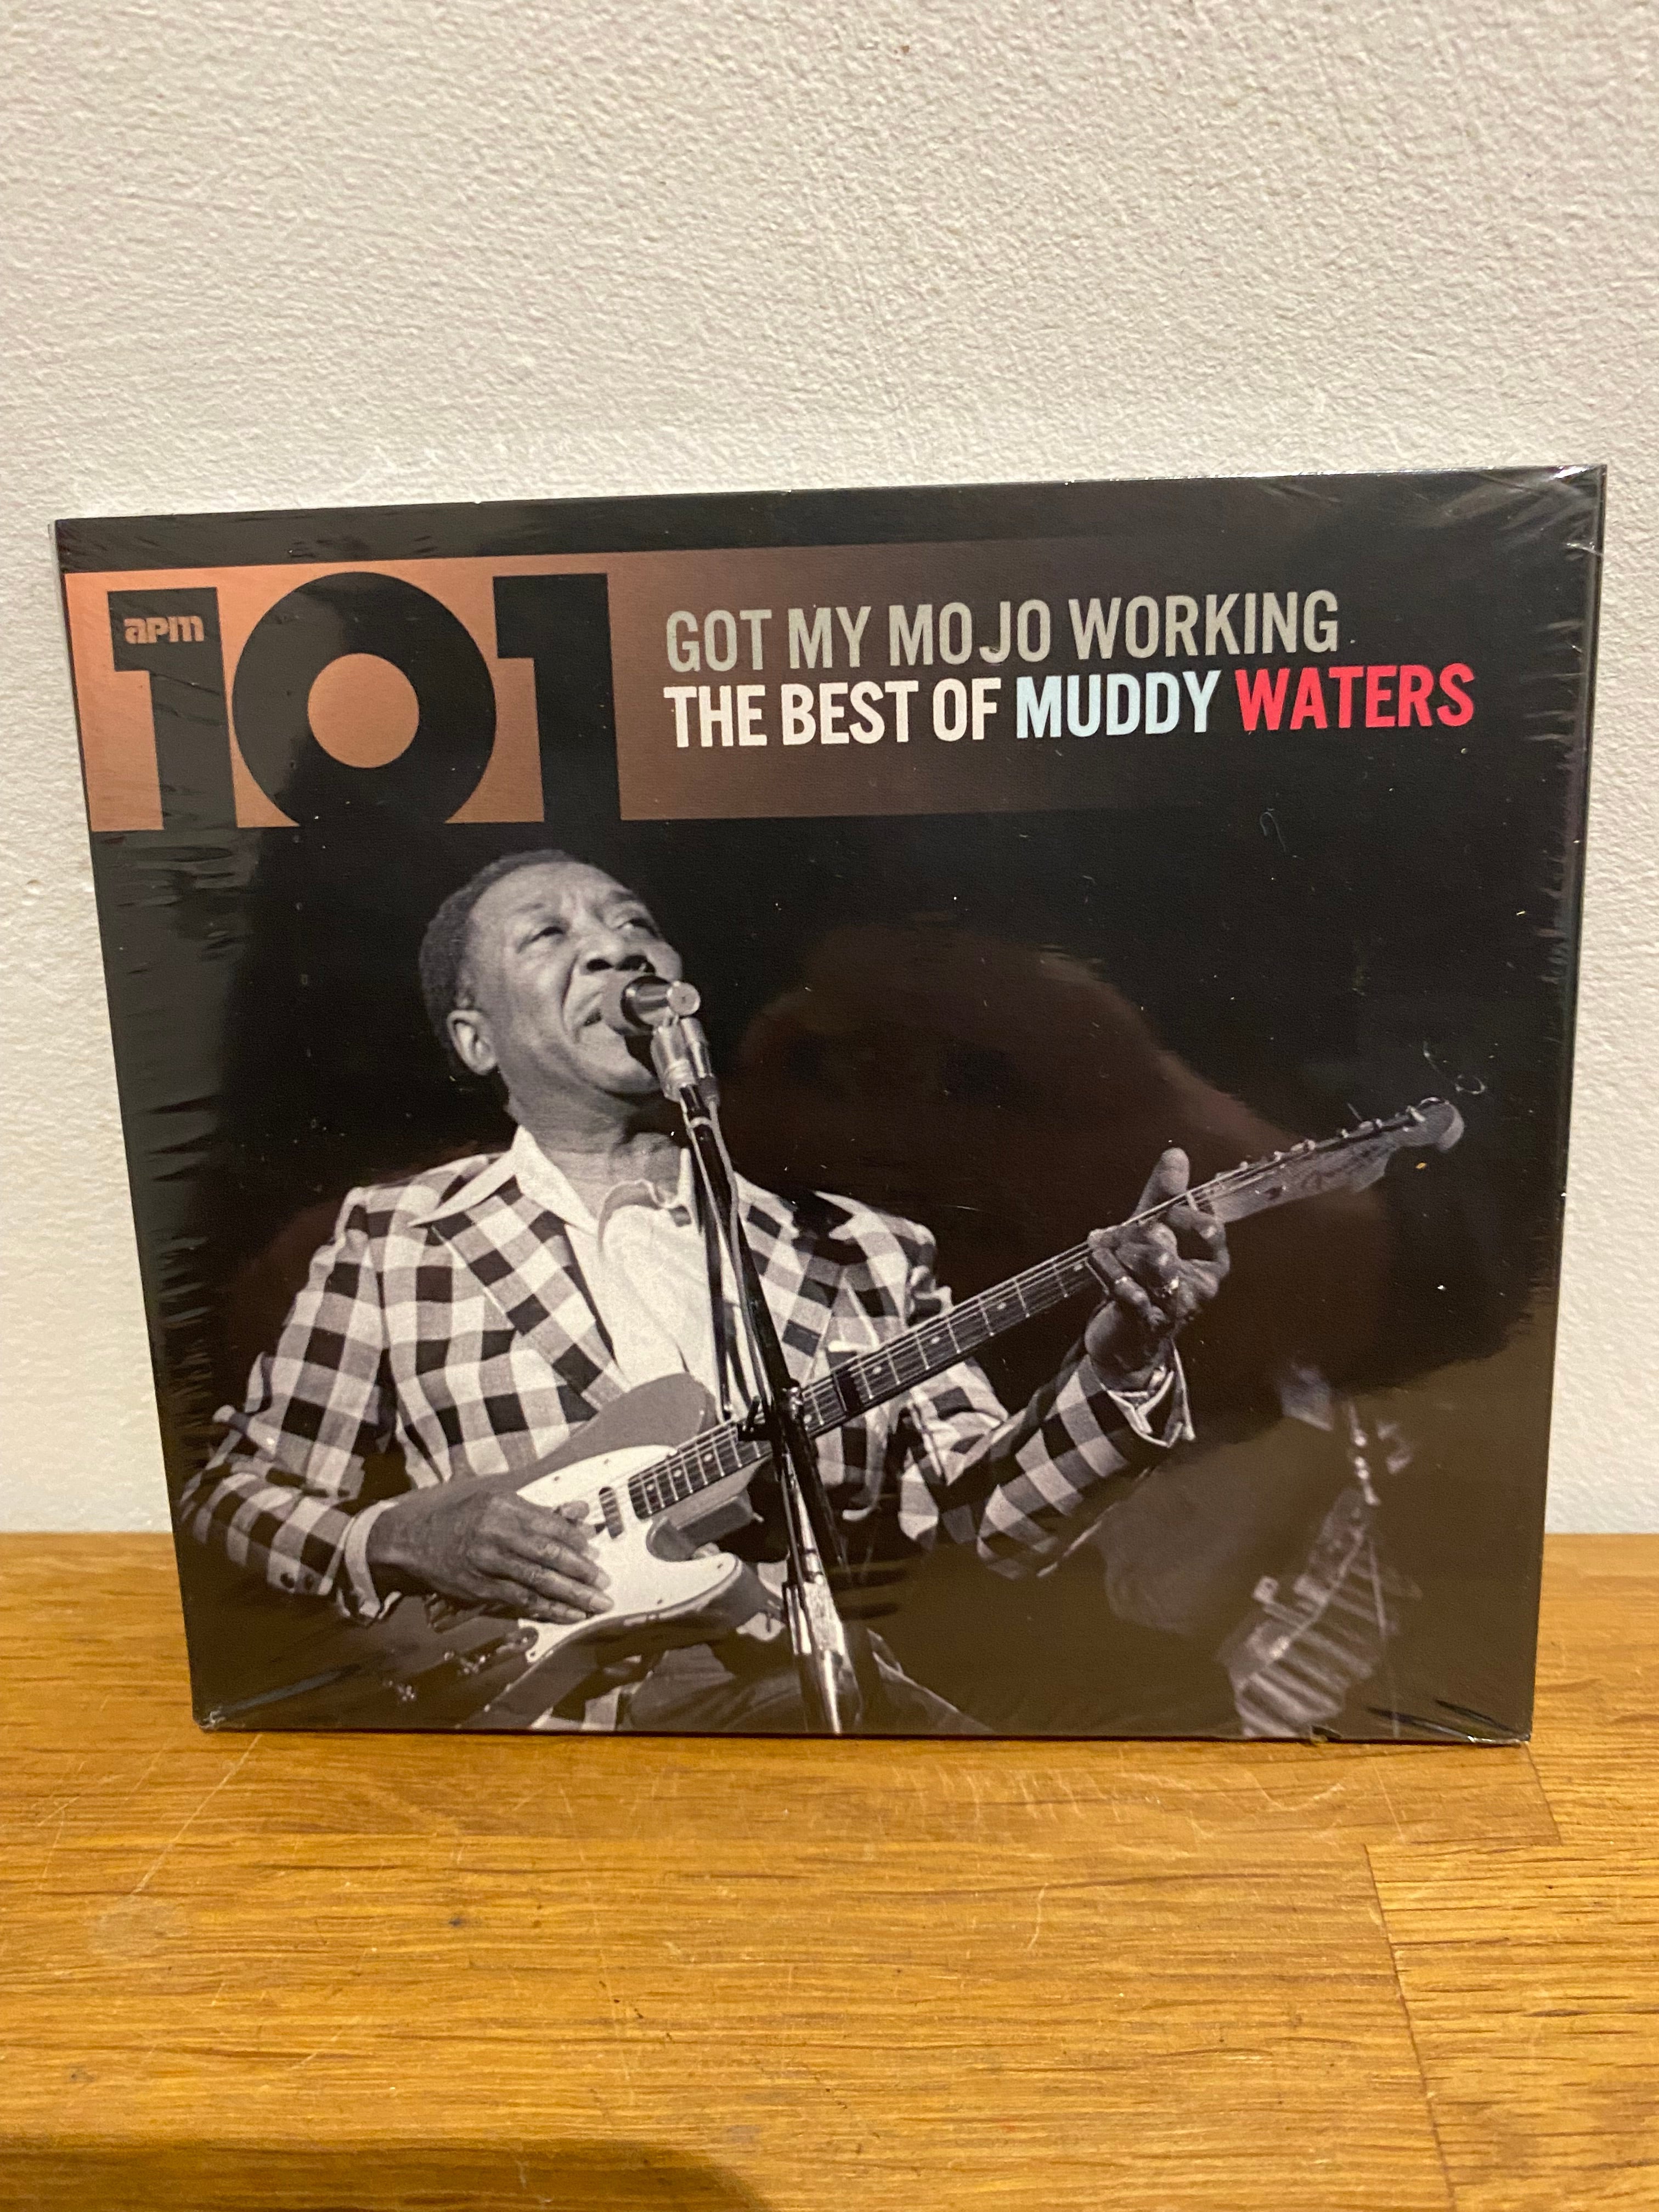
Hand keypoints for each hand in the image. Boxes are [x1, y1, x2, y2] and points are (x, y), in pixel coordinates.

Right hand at [365, 1470, 612, 1622]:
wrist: (415, 1543)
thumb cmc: (461, 1520)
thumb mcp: (497, 1502)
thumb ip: (539, 1511)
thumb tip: (580, 1515)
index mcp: (502, 1506)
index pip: (549, 1525)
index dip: (576, 1540)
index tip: (595, 1551)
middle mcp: (495, 1534)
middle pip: (547, 1554)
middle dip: (580, 1571)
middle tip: (603, 1582)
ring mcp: (487, 1563)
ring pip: (537, 1581)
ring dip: (570, 1595)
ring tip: (594, 1603)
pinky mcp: (482, 1588)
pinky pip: (521, 1600)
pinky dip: (548, 1609)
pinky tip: (568, 1614)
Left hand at [1083, 1147, 1229, 1388]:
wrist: (1126, 1339)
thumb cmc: (1142, 1278)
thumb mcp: (1150, 1231)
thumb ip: (1163, 1195)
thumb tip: (1175, 1153)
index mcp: (1211, 1260)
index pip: (1207, 1226)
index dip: (1177, 1215)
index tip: (1158, 1217)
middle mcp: (1202, 1284)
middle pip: (1166, 1240)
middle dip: (1133, 1234)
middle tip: (1117, 1239)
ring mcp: (1177, 1306)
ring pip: (1149, 1261)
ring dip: (1119, 1254)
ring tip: (1108, 1255)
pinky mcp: (1149, 1322)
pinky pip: (1127, 1287)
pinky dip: (1107, 1273)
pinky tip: (1100, 1271)